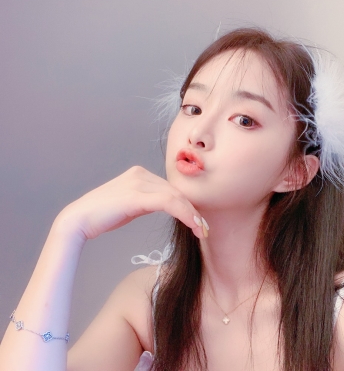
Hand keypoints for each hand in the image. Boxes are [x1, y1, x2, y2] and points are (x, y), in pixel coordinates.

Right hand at [54, 166, 205, 241]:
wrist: (79, 220)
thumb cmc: (104, 216)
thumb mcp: (131, 204)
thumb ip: (148, 200)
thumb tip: (169, 205)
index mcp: (140, 174)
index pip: (170, 189)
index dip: (187, 205)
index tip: (198, 221)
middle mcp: (141, 174)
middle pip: (175, 192)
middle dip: (193, 210)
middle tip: (204, 228)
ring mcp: (138, 182)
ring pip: (175, 197)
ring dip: (192, 214)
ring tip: (201, 230)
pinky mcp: (136, 195)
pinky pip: (168, 203)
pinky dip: (184, 214)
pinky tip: (193, 225)